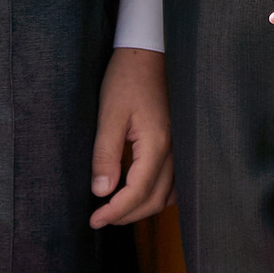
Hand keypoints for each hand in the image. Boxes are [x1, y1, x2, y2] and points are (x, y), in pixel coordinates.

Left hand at [88, 46, 172, 227]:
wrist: (147, 53)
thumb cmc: (127, 79)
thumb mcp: (108, 115)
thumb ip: (105, 155)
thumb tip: (101, 192)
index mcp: (156, 144)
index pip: (138, 192)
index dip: (115, 212)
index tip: (94, 221)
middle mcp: (173, 149)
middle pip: (155, 199)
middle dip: (127, 215)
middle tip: (100, 217)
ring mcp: (179, 145)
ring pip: (168, 193)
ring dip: (143, 207)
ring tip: (117, 209)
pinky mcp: (177, 141)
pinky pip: (174, 180)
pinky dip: (157, 194)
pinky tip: (139, 192)